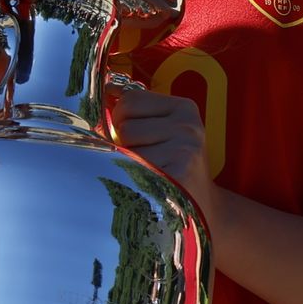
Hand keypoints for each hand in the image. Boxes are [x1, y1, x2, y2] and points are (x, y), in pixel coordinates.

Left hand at [105, 83, 213, 215]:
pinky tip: (147, 186)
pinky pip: (131, 169)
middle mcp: (187, 125)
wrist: (202, 211)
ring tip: (145, 173)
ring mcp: (185, 149)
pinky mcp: (179, 174)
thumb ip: (135, 112)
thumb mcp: (162, 132)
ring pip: (124, 146)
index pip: (129, 100)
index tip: (137, 139)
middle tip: (143, 161)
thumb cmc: (171, 168)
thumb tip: (100, 92)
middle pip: (124, 124)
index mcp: (184, 108)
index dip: (120, 121)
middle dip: (122, 144)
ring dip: (126, 162)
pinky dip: (130, 178)